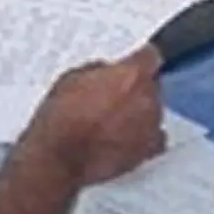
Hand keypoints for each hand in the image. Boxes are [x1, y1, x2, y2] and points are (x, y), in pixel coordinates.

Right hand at [27, 48, 166, 186]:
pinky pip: (155, 138)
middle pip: (151, 86)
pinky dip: (143, 138)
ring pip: (153, 111)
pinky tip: (124, 140)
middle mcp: (148, 97)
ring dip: (139, 114)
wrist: (59, 157)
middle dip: (135, 90)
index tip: (132, 65)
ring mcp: (152, 125)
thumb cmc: (61, 118)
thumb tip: (108, 73)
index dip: (139, 61)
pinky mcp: (148, 150)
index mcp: (133, 74)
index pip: (150, 56)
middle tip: (112, 100)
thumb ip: (100, 71)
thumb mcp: (73, 78)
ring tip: (112, 124)